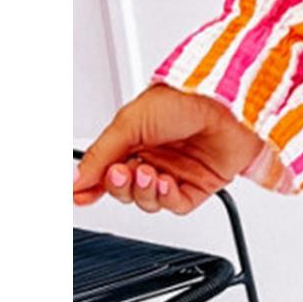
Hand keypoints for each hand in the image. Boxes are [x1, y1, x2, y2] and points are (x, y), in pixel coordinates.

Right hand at [73, 85, 271, 215]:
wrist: (229, 101)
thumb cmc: (185, 97)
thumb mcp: (130, 121)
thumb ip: (99, 154)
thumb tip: (73, 179)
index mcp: (135, 137)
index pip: (105, 170)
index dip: (90, 186)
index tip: (77, 195)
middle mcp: (156, 154)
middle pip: (125, 189)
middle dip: (119, 186)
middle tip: (120, 173)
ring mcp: (177, 170)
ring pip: (148, 200)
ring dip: (143, 192)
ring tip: (148, 174)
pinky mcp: (200, 183)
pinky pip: (176, 205)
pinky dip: (167, 198)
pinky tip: (167, 183)